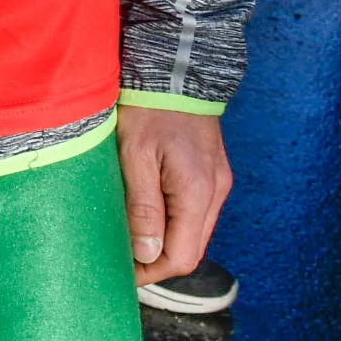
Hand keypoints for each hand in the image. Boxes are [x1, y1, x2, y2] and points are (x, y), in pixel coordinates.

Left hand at [116, 105, 232, 287]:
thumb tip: (147, 254)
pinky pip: (197, 211)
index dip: (151, 271)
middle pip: (191, 248)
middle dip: (157, 260)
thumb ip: (142, 207)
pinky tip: (149, 212)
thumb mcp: (135, 156)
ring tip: (130, 235)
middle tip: (122, 257)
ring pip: (195, 231)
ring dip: (166, 240)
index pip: (181, 256)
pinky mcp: (213, 171)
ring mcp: (218, 181)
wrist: (175, 69)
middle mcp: (216, 191)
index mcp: (197, 192)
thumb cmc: (148, 108)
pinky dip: (174, 220)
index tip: (122, 271)